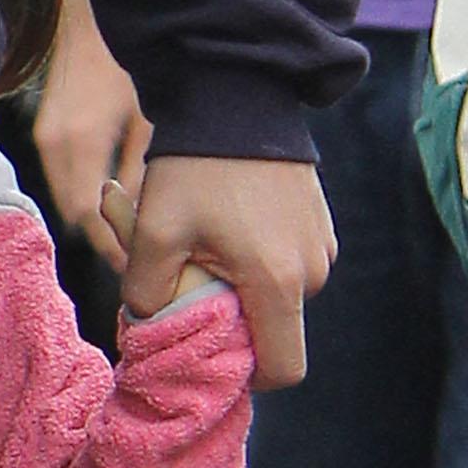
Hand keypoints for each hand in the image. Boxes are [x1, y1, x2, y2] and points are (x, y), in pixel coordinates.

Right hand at [34, 10, 151, 268]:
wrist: (86, 28)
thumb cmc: (124, 69)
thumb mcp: (145, 123)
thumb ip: (138, 173)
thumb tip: (138, 220)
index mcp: (81, 144)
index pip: (89, 217)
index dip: (110, 246)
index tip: (134, 265)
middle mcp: (53, 148)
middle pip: (72, 215)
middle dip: (101, 238)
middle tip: (135, 253)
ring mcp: (42, 141)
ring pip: (63, 201)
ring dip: (90, 219)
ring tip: (125, 228)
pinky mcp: (41, 135)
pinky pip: (59, 181)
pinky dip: (80, 197)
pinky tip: (107, 197)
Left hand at [119, 154, 335, 389]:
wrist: (234, 92)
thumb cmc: (193, 167)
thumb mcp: (155, 231)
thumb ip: (146, 293)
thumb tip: (149, 323)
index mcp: (279, 282)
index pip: (282, 369)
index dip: (246, 375)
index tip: (209, 351)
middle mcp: (313, 270)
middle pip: (274, 327)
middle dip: (233, 316)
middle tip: (191, 273)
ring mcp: (321, 243)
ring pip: (279, 293)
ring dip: (244, 281)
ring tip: (205, 237)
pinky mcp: (319, 221)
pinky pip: (289, 261)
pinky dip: (259, 255)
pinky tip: (228, 217)